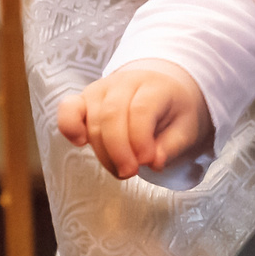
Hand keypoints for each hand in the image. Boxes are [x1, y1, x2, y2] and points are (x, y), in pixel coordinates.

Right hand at [55, 60, 210, 179]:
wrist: (162, 89)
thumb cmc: (174, 112)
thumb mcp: (186, 128)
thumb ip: (172, 146)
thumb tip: (153, 162)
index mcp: (154, 85)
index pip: (140, 110)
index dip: (141, 140)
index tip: (148, 162)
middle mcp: (124, 82)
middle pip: (111, 115)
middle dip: (119, 151)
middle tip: (131, 173)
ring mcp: (100, 89)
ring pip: (92, 119)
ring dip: (103, 152)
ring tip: (121, 169)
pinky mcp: (84, 99)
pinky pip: (68, 109)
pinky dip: (69, 126)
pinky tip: (80, 143)